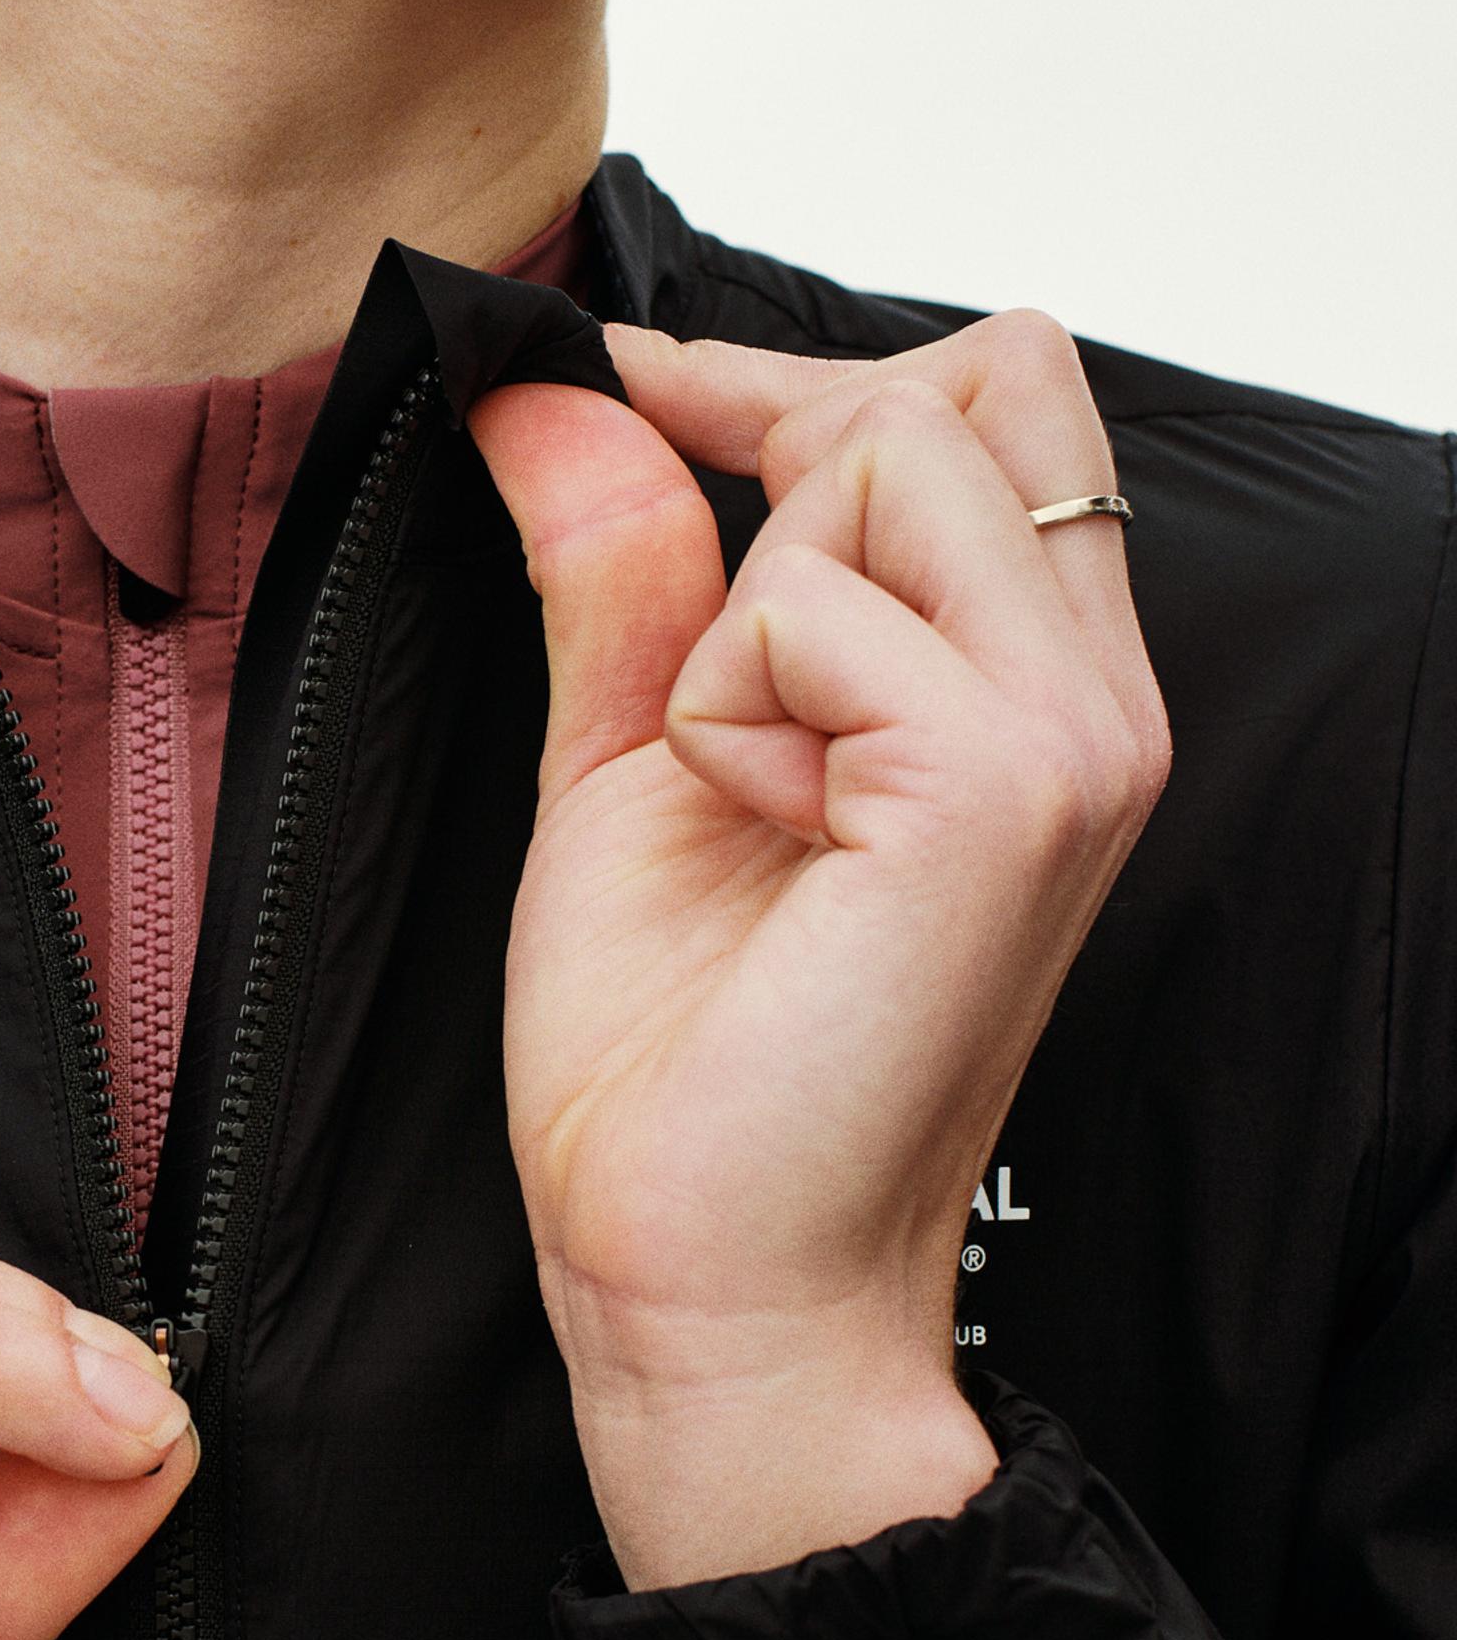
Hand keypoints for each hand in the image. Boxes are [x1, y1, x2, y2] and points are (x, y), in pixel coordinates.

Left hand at [471, 313, 1168, 1592]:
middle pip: (959, 386)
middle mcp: (1091, 693)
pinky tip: (758, 833)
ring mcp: (1068, 735)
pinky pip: (814, 604)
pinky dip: (726, 701)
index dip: (800, 367)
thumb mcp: (634, 763)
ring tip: (744, 787)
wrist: (693, 1271)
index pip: (991, 394)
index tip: (640, 386)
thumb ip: (624, 572)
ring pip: (886, 458)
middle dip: (780, 463)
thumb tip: (547, 397)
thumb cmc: (678, 1061)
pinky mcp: (1003, 786)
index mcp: (1034, 683)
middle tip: (697, 657)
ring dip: (746, 606)